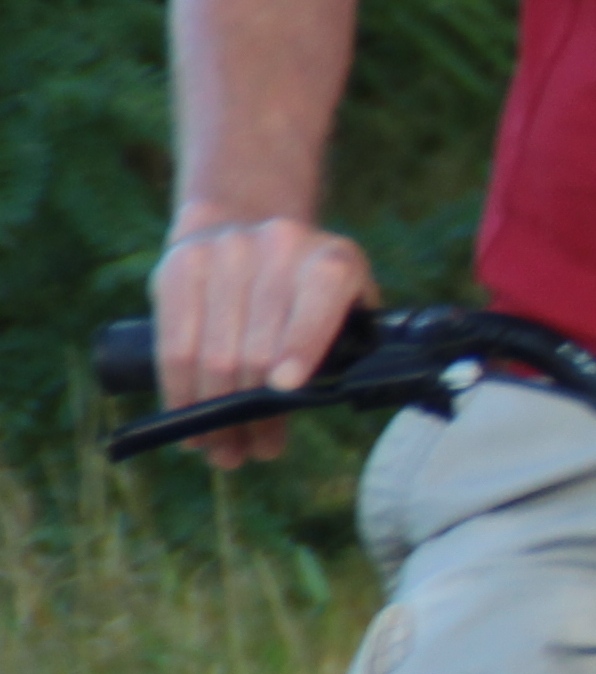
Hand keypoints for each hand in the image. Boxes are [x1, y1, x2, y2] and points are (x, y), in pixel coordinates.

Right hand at [153, 217, 379, 470]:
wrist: (247, 222)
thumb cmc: (307, 286)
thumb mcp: (344, 302)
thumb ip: (345, 343)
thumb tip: (329, 401)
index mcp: (332, 260)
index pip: (318, 302)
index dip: (301, 346)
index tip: (286, 389)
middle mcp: (279, 247)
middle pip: (256, 346)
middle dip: (252, 411)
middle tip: (252, 451)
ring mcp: (225, 252)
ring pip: (211, 352)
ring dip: (214, 413)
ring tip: (221, 448)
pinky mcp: (179, 265)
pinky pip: (172, 342)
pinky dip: (179, 390)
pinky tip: (187, 419)